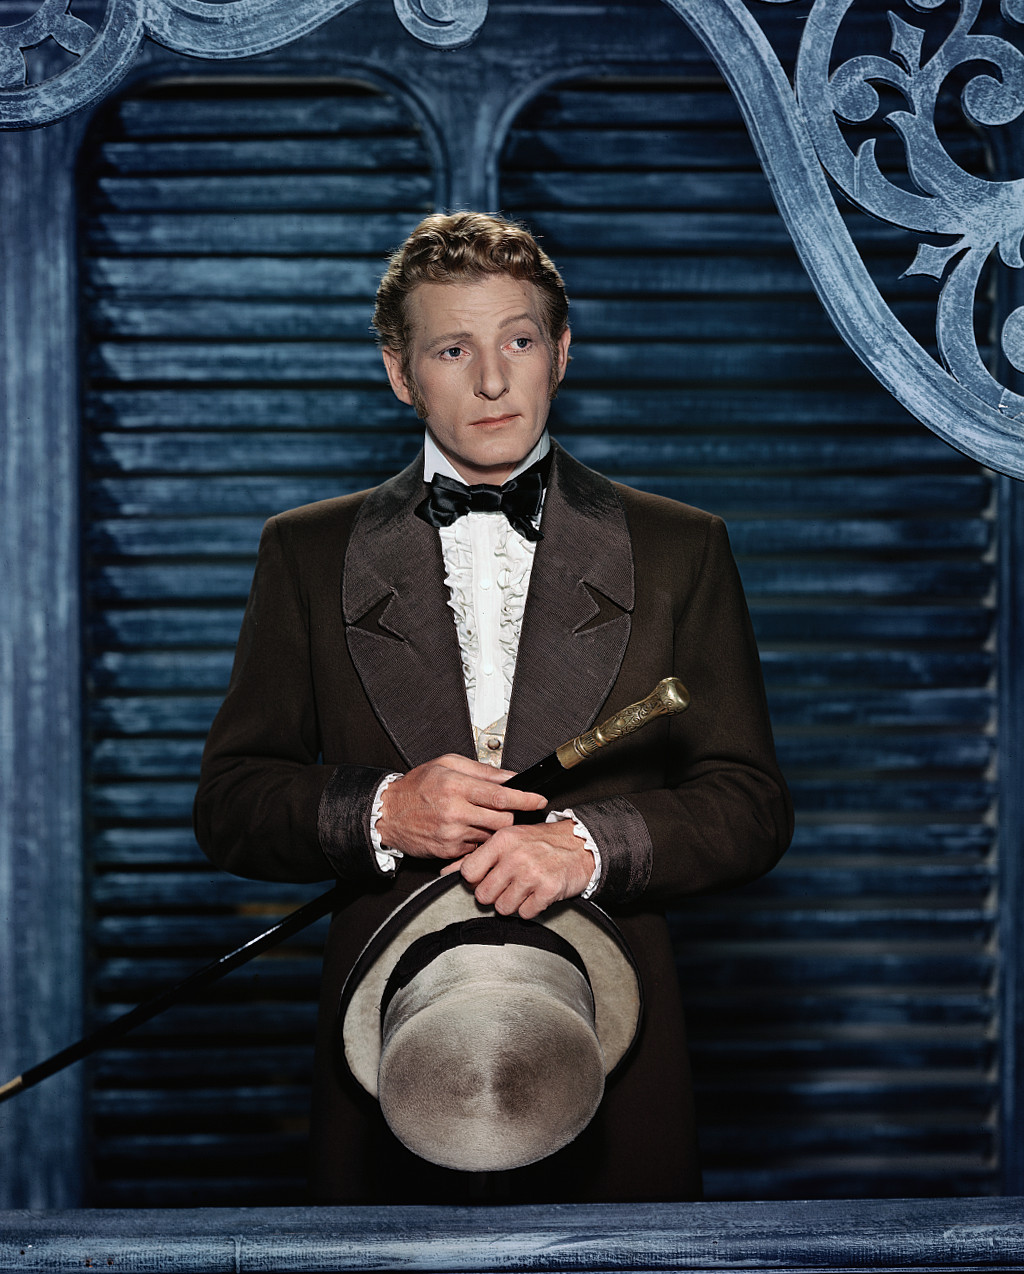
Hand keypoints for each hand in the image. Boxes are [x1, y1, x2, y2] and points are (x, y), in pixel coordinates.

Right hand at [377, 753, 545, 861]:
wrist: (388, 814)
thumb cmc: (416, 786)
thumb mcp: (446, 764)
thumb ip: (481, 770)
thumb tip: (510, 776)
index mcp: (456, 786)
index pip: (501, 796)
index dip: (525, 799)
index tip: (539, 800)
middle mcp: (455, 812)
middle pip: (502, 820)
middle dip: (509, 815)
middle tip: (503, 809)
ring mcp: (452, 834)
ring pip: (492, 835)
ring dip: (493, 827)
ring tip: (479, 817)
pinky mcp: (449, 851)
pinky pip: (477, 847)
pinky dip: (478, 839)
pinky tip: (467, 828)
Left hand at [441, 818, 594, 918]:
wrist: (580, 845)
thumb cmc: (540, 843)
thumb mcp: (507, 840)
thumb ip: (476, 856)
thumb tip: (446, 873)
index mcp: (502, 840)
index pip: (468, 872)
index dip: (474, 880)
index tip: (484, 878)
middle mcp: (516, 856)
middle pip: (483, 895)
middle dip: (493, 895)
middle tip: (506, 886)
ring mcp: (533, 873)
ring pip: (502, 908)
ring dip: (511, 904)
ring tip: (522, 890)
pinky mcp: (549, 890)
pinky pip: (525, 913)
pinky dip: (529, 908)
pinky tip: (535, 894)